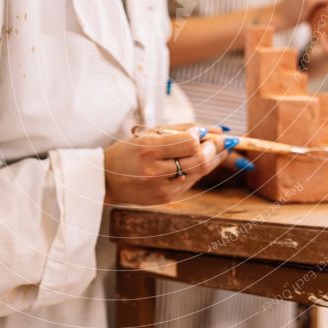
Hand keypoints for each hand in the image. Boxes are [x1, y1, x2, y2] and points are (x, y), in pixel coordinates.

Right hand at [104, 124, 230, 204]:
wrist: (105, 180)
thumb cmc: (128, 152)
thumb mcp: (150, 133)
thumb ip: (183, 129)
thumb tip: (216, 129)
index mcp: (148, 150)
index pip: (189, 143)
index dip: (204, 137)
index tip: (209, 132)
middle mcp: (155, 171)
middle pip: (199, 160)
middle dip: (215, 148)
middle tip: (222, 140)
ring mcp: (161, 188)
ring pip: (199, 172)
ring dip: (213, 159)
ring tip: (217, 148)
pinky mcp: (165, 198)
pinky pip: (191, 182)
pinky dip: (198, 170)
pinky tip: (199, 161)